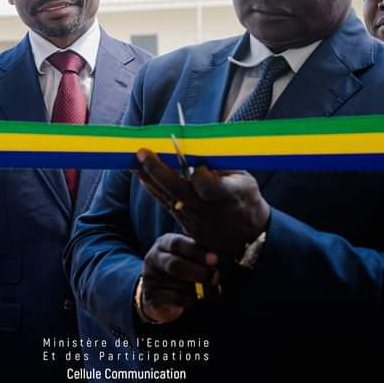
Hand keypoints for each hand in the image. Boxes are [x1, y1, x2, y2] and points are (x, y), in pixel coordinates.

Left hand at [135, 148, 269, 257]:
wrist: (250, 235)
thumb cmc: (246, 198)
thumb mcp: (245, 178)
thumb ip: (222, 165)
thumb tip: (196, 147)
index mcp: (230, 195)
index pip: (210, 187)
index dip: (200, 176)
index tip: (196, 164)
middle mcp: (210, 210)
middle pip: (179, 191)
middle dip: (158, 170)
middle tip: (142, 152)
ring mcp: (197, 221)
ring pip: (168, 198)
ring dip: (149, 179)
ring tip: (134, 161)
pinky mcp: (188, 226)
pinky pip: (167, 206)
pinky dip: (154, 190)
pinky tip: (143, 177)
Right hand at [140, 233, 217, 323]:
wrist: (160, 292)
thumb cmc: (181, 267)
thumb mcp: (187, 255)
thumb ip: (200, 252)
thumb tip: (220, 258)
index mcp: (164, 243)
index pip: (177, 243)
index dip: (197, 251)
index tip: (215, 259)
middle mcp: (154, 257)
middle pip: (175, 265)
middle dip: (199, 273)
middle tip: (215, 277)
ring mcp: (150, 277)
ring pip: (178, 284)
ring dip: (200, 289)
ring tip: (213, 291)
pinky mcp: (151, 295)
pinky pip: (176, 299)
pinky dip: (191, 300)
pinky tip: (196, 298)